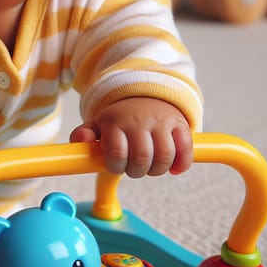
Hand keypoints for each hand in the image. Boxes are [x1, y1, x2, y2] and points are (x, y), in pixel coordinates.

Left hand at [69, 97, 192, 177]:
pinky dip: (181, 163)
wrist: (145, 96)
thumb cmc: (120, 119)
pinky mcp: (180, 125)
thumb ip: (84, 134)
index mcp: (115, 121)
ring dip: (157, 169)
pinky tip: (173, 168)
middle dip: (137, 170)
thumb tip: (81, 140)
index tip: (117, 165)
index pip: (116, 152)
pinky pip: (185, 149)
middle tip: (134, 167)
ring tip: (151, 166)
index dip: (117, 166)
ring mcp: (161, 121)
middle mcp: (139, 119)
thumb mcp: (99, 125)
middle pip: (142, 157)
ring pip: (164, 156)